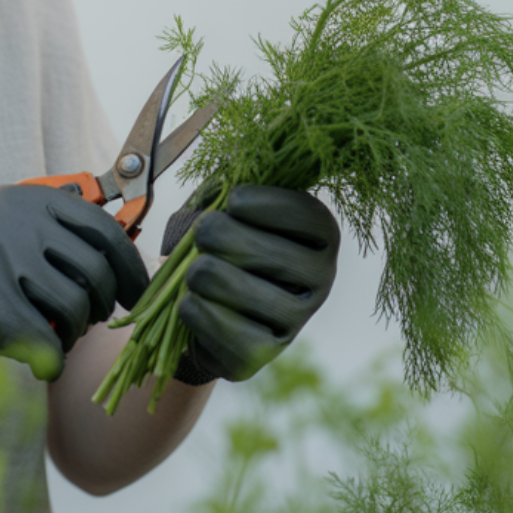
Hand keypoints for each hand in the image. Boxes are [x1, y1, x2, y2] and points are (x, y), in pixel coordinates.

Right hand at [0, 185, 147, 382]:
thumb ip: (43, 224)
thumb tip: (109, 232)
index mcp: (29, 200)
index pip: (104, 232)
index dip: (130, 269)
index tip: (138, 295)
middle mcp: (20, 226)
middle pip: (93, 275)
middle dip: (100, 308)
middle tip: (87, 322)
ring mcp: (3, 266)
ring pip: (74, 309)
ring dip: (73, 333)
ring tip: (56, 339)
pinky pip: (44, 342)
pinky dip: (51, 360)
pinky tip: (43, 365)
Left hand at [170, 185, 339, 383]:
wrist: (211, 305)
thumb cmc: (226, 240)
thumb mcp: (238, 201)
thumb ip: (244, 176)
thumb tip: (245, 156)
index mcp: (323, 236)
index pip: (302, 213)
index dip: (258, 202)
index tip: (233, 201)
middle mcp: (321, 281)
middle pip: (252, 246)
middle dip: (211, 235)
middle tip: (205, 238)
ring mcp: (295, 322)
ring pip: (221, 280)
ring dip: (195, 272)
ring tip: (198, 272)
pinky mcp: (261, 356)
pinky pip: (208, 319)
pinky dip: (189, 306)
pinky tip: (194, 302)